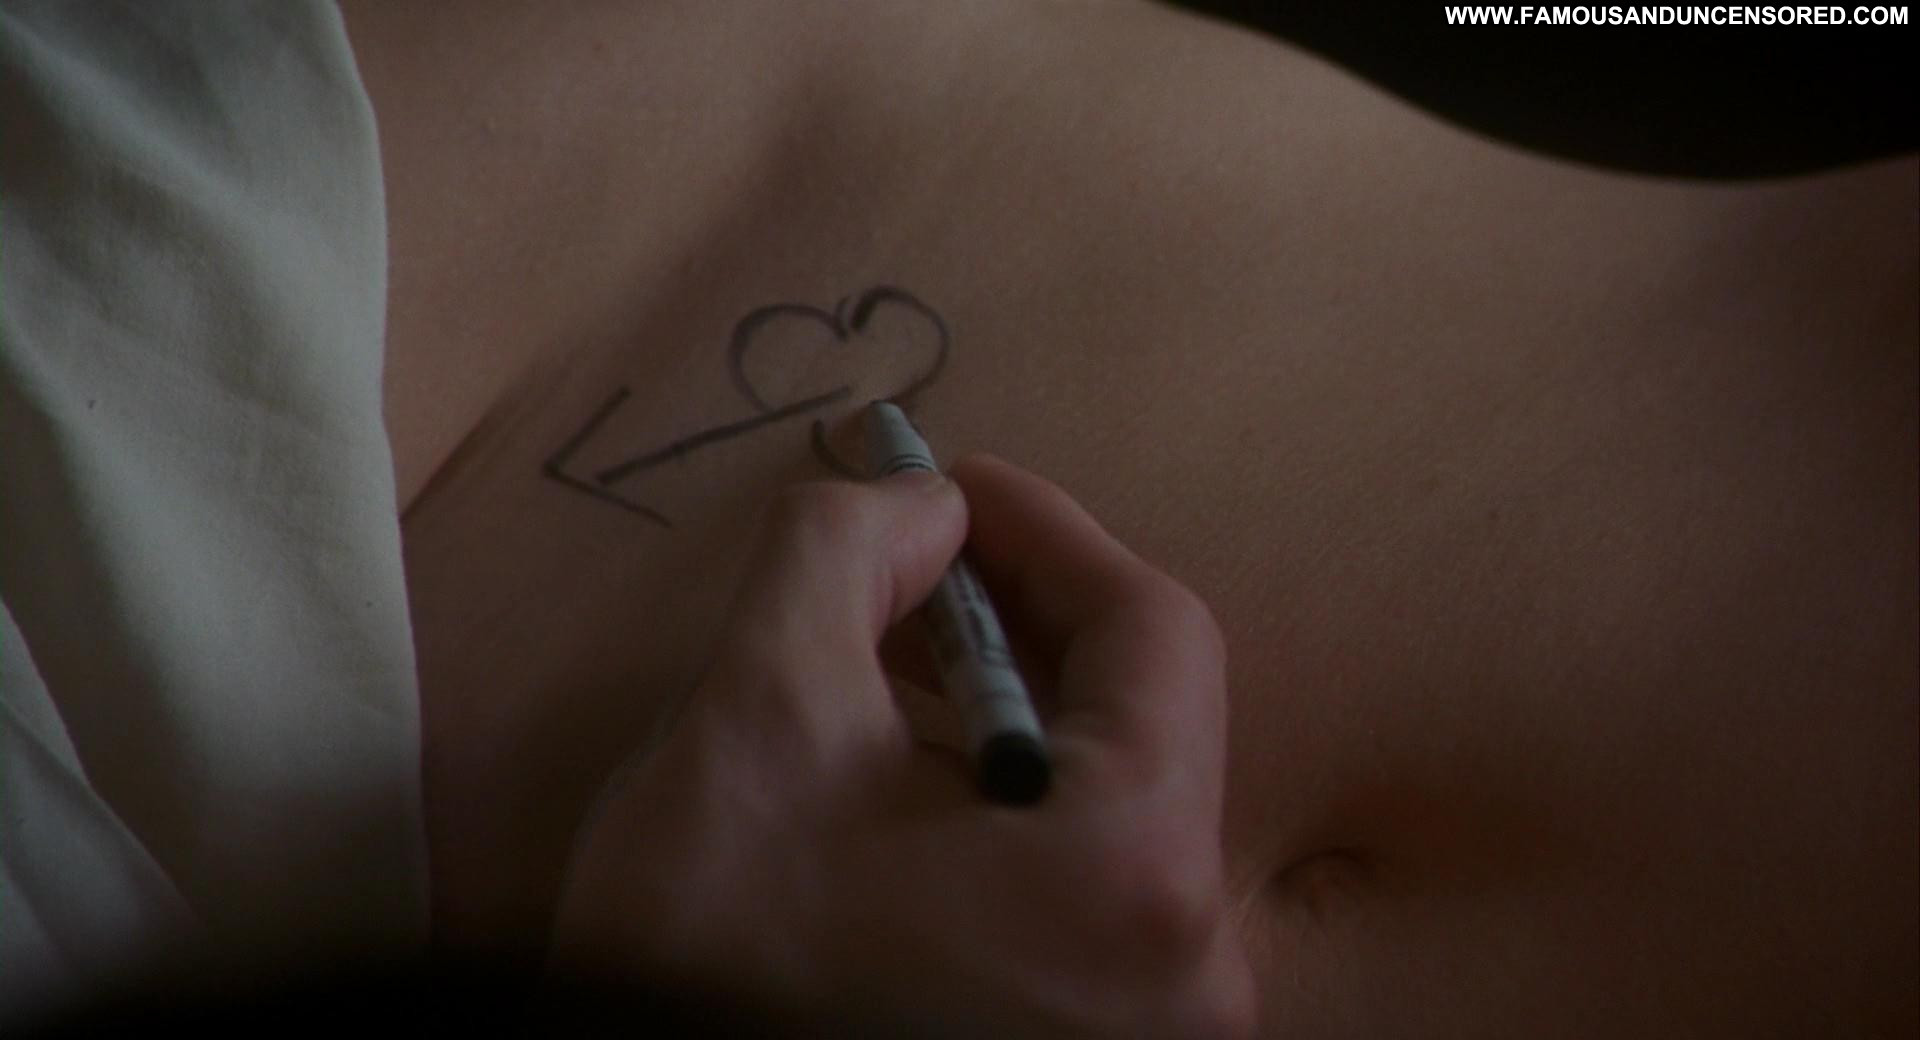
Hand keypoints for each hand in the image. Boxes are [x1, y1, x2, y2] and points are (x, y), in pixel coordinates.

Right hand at [549, 454, 1254, 1037]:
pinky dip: (1013, 794)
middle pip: (1146, 716)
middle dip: (1023, 614)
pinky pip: (1091, 875)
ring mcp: (1150, 1014)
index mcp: (1137, 872)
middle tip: (920, 555)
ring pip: (1116, 797)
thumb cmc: (709, 952)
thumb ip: (846, 554)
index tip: (955, 485)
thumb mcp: (759, 714)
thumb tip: (923, 504)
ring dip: (1012, 701)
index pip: (1157, 634)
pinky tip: (915, 761)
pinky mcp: (1096, 1036)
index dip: (1048, 534)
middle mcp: (1187, 963)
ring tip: (898, 651)